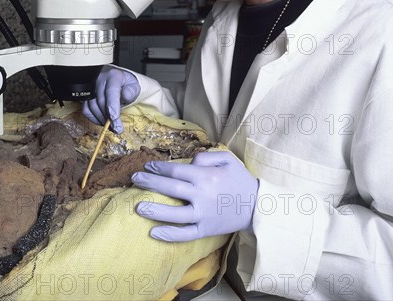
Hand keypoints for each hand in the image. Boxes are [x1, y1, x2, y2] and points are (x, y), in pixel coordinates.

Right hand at [82, 67, 139, 133]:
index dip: (112, 106)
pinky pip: (86, 110)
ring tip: (112, 126)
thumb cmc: (127, 86)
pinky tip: (102, 122)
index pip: (111, 91)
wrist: (121, 84)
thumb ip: (131, 91)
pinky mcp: (86, 97)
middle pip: (100, 101)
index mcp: (113, 76)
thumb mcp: (134, 87)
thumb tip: (125, 96)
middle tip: (117, 129)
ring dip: (101, 120)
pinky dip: (94, 119)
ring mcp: (91, 88)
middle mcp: (100, 80)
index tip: (114, 119)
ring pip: (92, 107)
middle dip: (108, 118)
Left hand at [131, 151, 257, 241]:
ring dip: (154, 210)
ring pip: (174, 214)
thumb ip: (206, 156)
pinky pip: (185, 234)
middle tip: (134, 179)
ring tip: (138, 207)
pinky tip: (154, 233)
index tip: (147, 166)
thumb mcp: (227, 160)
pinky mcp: (206, 230)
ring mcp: (203, 215)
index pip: (176, 171)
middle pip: (170, 188)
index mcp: (206, 176)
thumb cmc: (240, 180)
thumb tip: (188, 161)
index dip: (159, 168)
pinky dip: (170, 235)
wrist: (258, 206)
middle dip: (150, 183)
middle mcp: (202, 195)